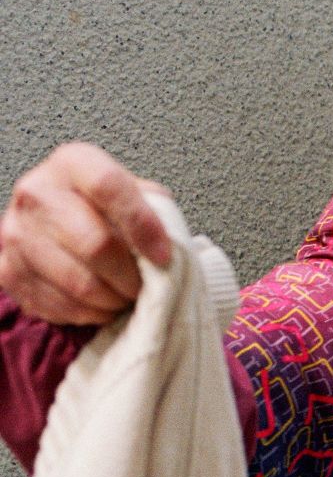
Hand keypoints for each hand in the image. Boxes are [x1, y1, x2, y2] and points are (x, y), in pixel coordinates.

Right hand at [1, 143, 173, 325]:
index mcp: (73, 163)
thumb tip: (172, 246)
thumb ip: (156, 211)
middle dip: (131, 276)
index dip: (143, 225)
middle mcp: (37, 192)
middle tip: (146, 287)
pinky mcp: (6, 270)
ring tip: (126, 296)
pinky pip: (58, 305)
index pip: (109, 186)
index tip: (165, 256)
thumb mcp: (136, 195)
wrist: (57, 223)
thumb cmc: (107, 209)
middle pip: (94, 244)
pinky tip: (101, 303)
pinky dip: (90, 313)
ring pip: (78, 283)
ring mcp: (15, 232)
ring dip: (113, 300)